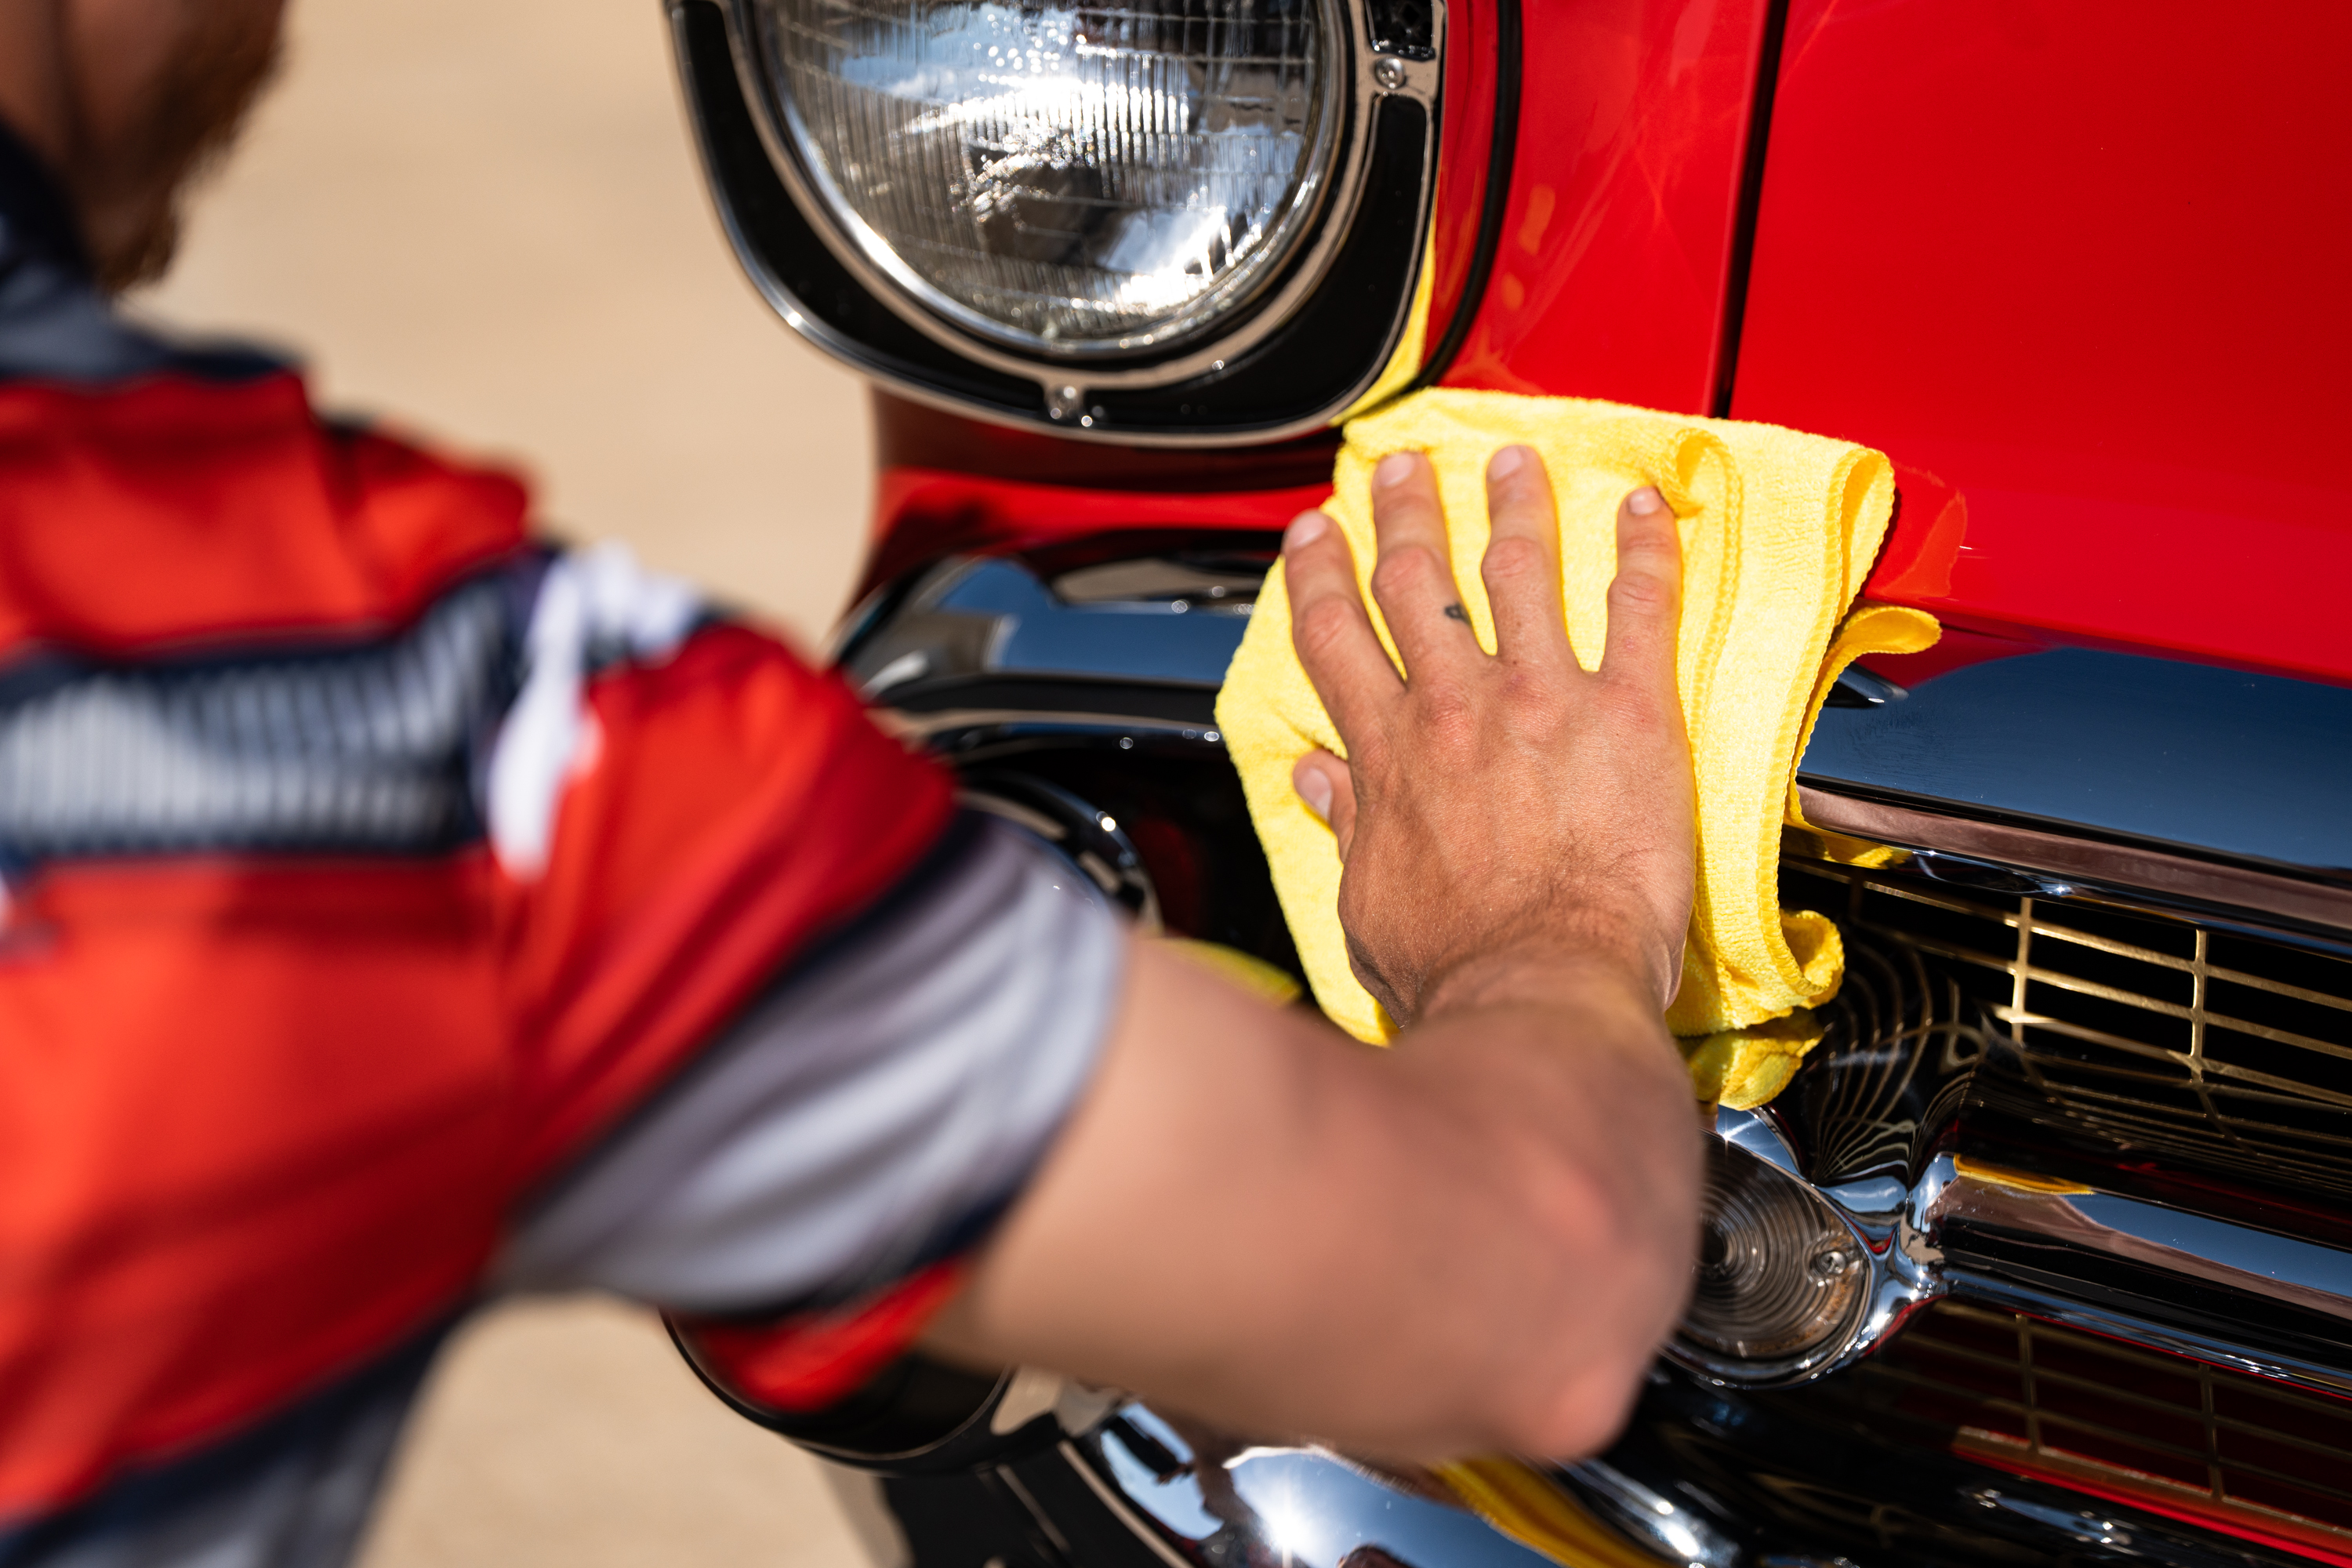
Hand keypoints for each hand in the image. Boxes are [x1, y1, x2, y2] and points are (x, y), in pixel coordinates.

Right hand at [1283, 446, 1694, 1024]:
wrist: (1540, 987)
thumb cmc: (1461, 969)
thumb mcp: (1368, 904)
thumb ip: (1348, 829)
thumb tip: (1318, 783)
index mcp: (1390, 754)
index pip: (1338, 639)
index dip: (1319, 577)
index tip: (1316, 536)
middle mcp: (1456, 707)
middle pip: (1417, 581)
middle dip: (1404, 515)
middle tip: (1401, 472)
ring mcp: (1541, 699)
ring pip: (1517, 569)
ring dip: (1511, 505)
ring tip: (1510, 463)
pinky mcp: (1626, 713)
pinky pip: (1639, 608)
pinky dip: (1646, 550)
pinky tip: (1647, 509)